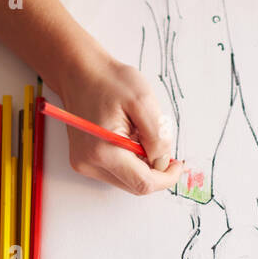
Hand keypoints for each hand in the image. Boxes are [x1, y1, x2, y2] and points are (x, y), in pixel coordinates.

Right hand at [60, 50, 182, 195]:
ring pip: (128, 180)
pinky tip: (129, 138)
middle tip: (162, 146)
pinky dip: (131, 161)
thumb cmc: (109, 82)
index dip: (167, 178)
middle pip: (136, 186)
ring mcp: (85, 164)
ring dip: (143, 165)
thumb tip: (163, 162)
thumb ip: (158, 136)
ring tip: (139, 134)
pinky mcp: (85, 162)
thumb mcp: (143, 101)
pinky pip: (118, 172)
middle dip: (155, 170)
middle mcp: (89, 163)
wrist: (80, 72)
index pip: (143, 183)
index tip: (178, 164)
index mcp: (103, 151)